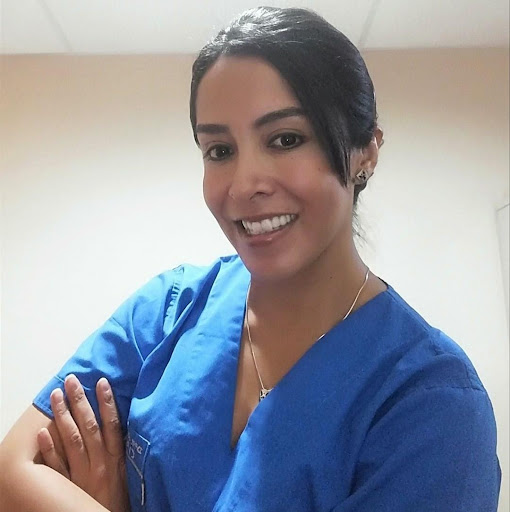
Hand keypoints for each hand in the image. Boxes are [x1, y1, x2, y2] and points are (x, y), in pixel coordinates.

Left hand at [37, 376, 130, 511]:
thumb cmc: (122, 497)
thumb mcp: (129, 470)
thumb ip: (122, 449)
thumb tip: (120, 422)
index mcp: (118, 457)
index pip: (112, 424)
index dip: (107, 402)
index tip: (101, 382)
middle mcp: (101, 462)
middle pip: (89, 426)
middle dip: (80, 401)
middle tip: (71, 380)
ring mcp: (83, 474)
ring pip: (72, 440)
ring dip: (63, 416)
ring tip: (55, 396)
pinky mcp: (69, 488)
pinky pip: (57, 467)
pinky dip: (49, 450)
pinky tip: (42, 433)